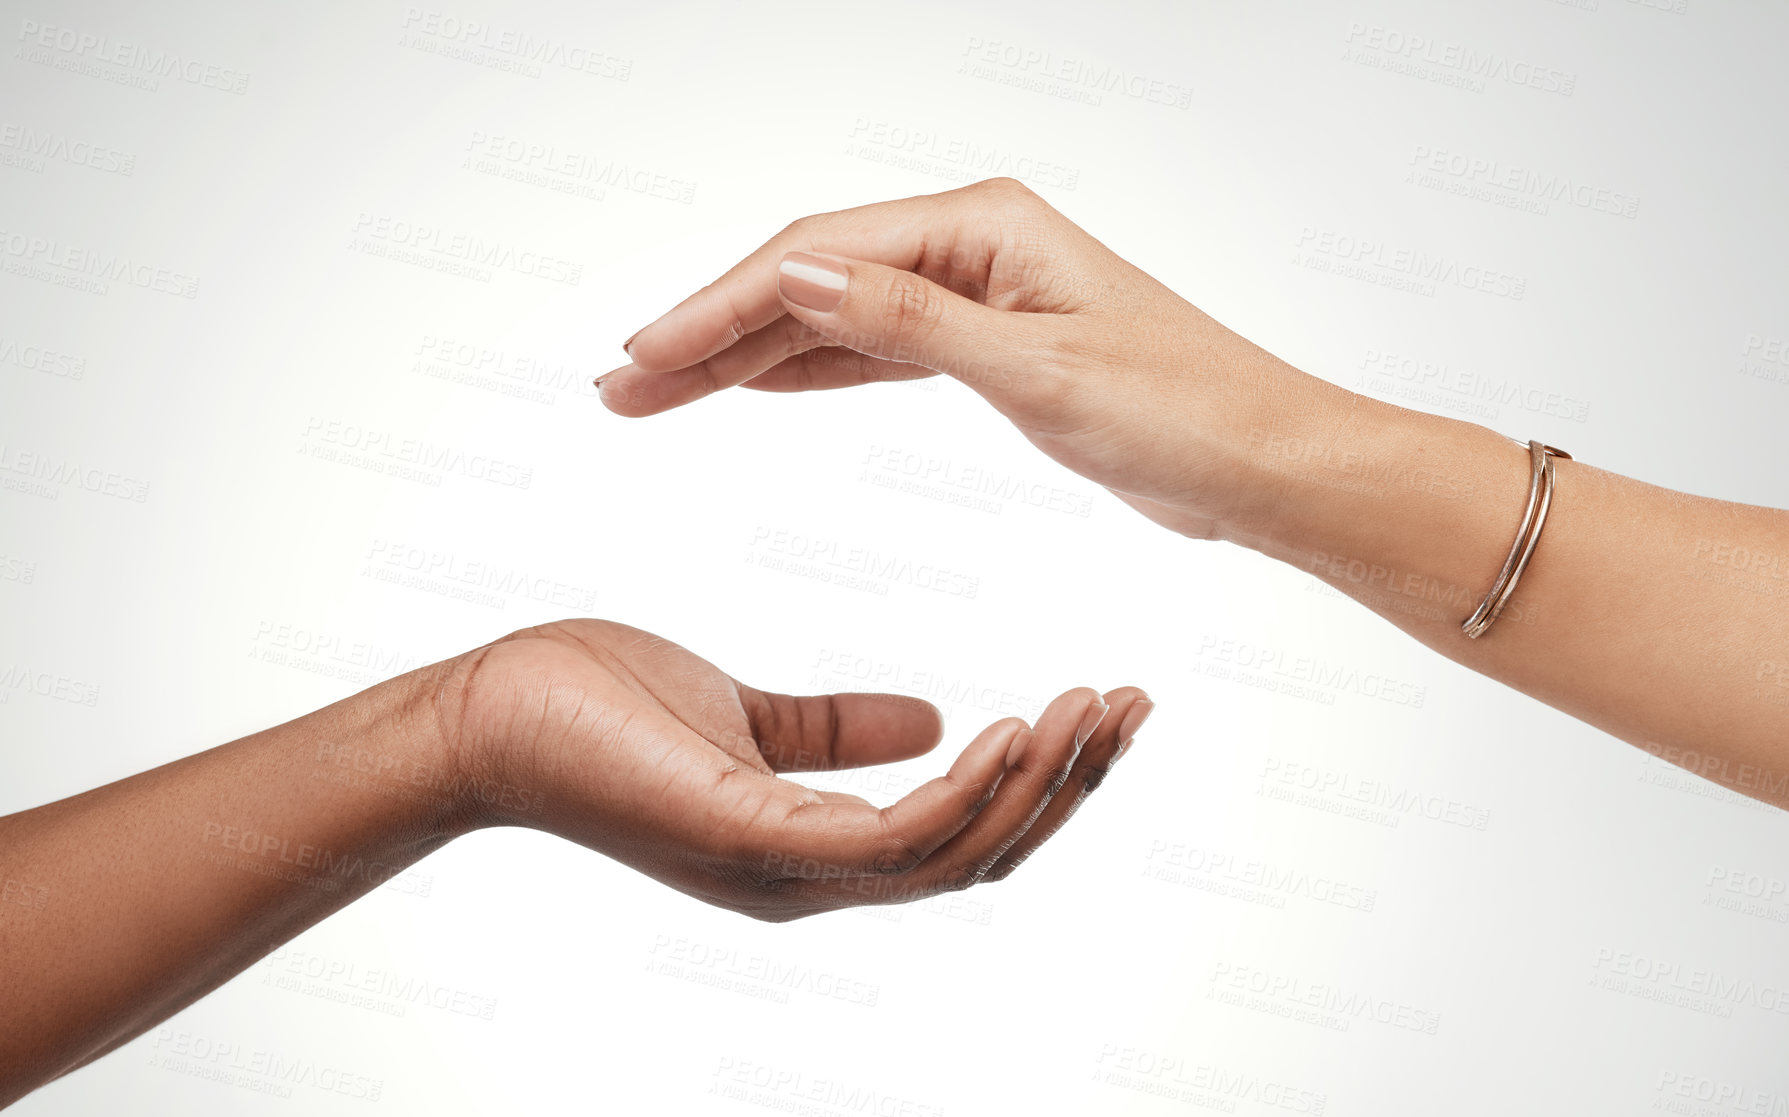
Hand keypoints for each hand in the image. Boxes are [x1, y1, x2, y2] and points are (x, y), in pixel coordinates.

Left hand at [435, 619, 1151, 919]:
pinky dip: (960, 789)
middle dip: (1066, 789)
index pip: (960, 835)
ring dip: (1034, 785)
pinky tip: (1008, 727)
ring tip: (1092, 709)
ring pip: (949, 854)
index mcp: (815, 848)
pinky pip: (884, 837)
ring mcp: (781, 872)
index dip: (1044, 784)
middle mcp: (811, 879)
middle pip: (977, 856)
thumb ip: (835, 732)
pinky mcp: (746, 841)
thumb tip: (928, 721)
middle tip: (1131, 706)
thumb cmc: (597, 708)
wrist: (488, 712)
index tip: (1105, 706)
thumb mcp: (747, 713)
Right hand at [599, 177, 1335, 539]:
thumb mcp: (1037, 371)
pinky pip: (875, 353)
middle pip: (809, 279)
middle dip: (712, 333)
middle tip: (622, 386)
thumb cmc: (1185, 412)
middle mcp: (973, 247)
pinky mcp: (990, 349)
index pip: (818, 258)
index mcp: (983, 228)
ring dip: (748, 356)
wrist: (1264, 465)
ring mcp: (978, 296)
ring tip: (661, 393)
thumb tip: (797, 274)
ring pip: (834, 318)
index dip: (719, 309)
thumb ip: (910, 324)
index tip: (643, 356)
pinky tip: (757, 387)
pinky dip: (811, 371)